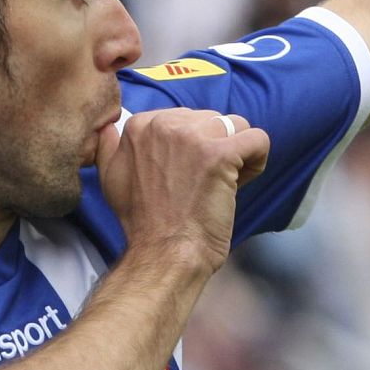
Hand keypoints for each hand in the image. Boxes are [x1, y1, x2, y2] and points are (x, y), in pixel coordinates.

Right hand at [94, 109, 269, 273]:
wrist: (163, 253)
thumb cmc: (143, 223)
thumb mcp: (111, 178)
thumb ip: (111, 147)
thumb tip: (112, 127)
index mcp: (139, 125)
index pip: (186, 117)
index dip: (193, 146)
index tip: (186, 173)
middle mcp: (164, 124)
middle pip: (212, 119)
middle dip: (216, 147)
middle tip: (204, 183)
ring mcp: (193, 137)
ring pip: (237, 125)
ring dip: (238, 153)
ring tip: (226, 182)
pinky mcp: (220, 154)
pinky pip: (258, 139)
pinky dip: (258, 160)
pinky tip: (243, 182)